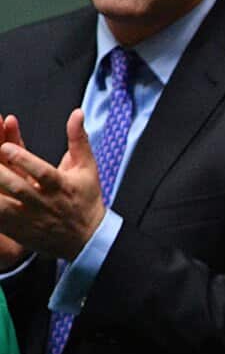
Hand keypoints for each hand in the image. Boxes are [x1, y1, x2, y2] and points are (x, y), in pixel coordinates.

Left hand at [0, 110, 104, 260]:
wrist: (86, 239)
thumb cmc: (86, 199)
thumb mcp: (87, 168)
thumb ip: (79, 139)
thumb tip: (76, 113)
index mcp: (61, 186)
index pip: (42, 172)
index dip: (24, 160)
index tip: (6, 146)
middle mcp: (44, 203)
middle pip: (18, 187)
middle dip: (0, 174)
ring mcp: (29, 218)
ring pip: (4, 206)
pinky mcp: (18, 230)